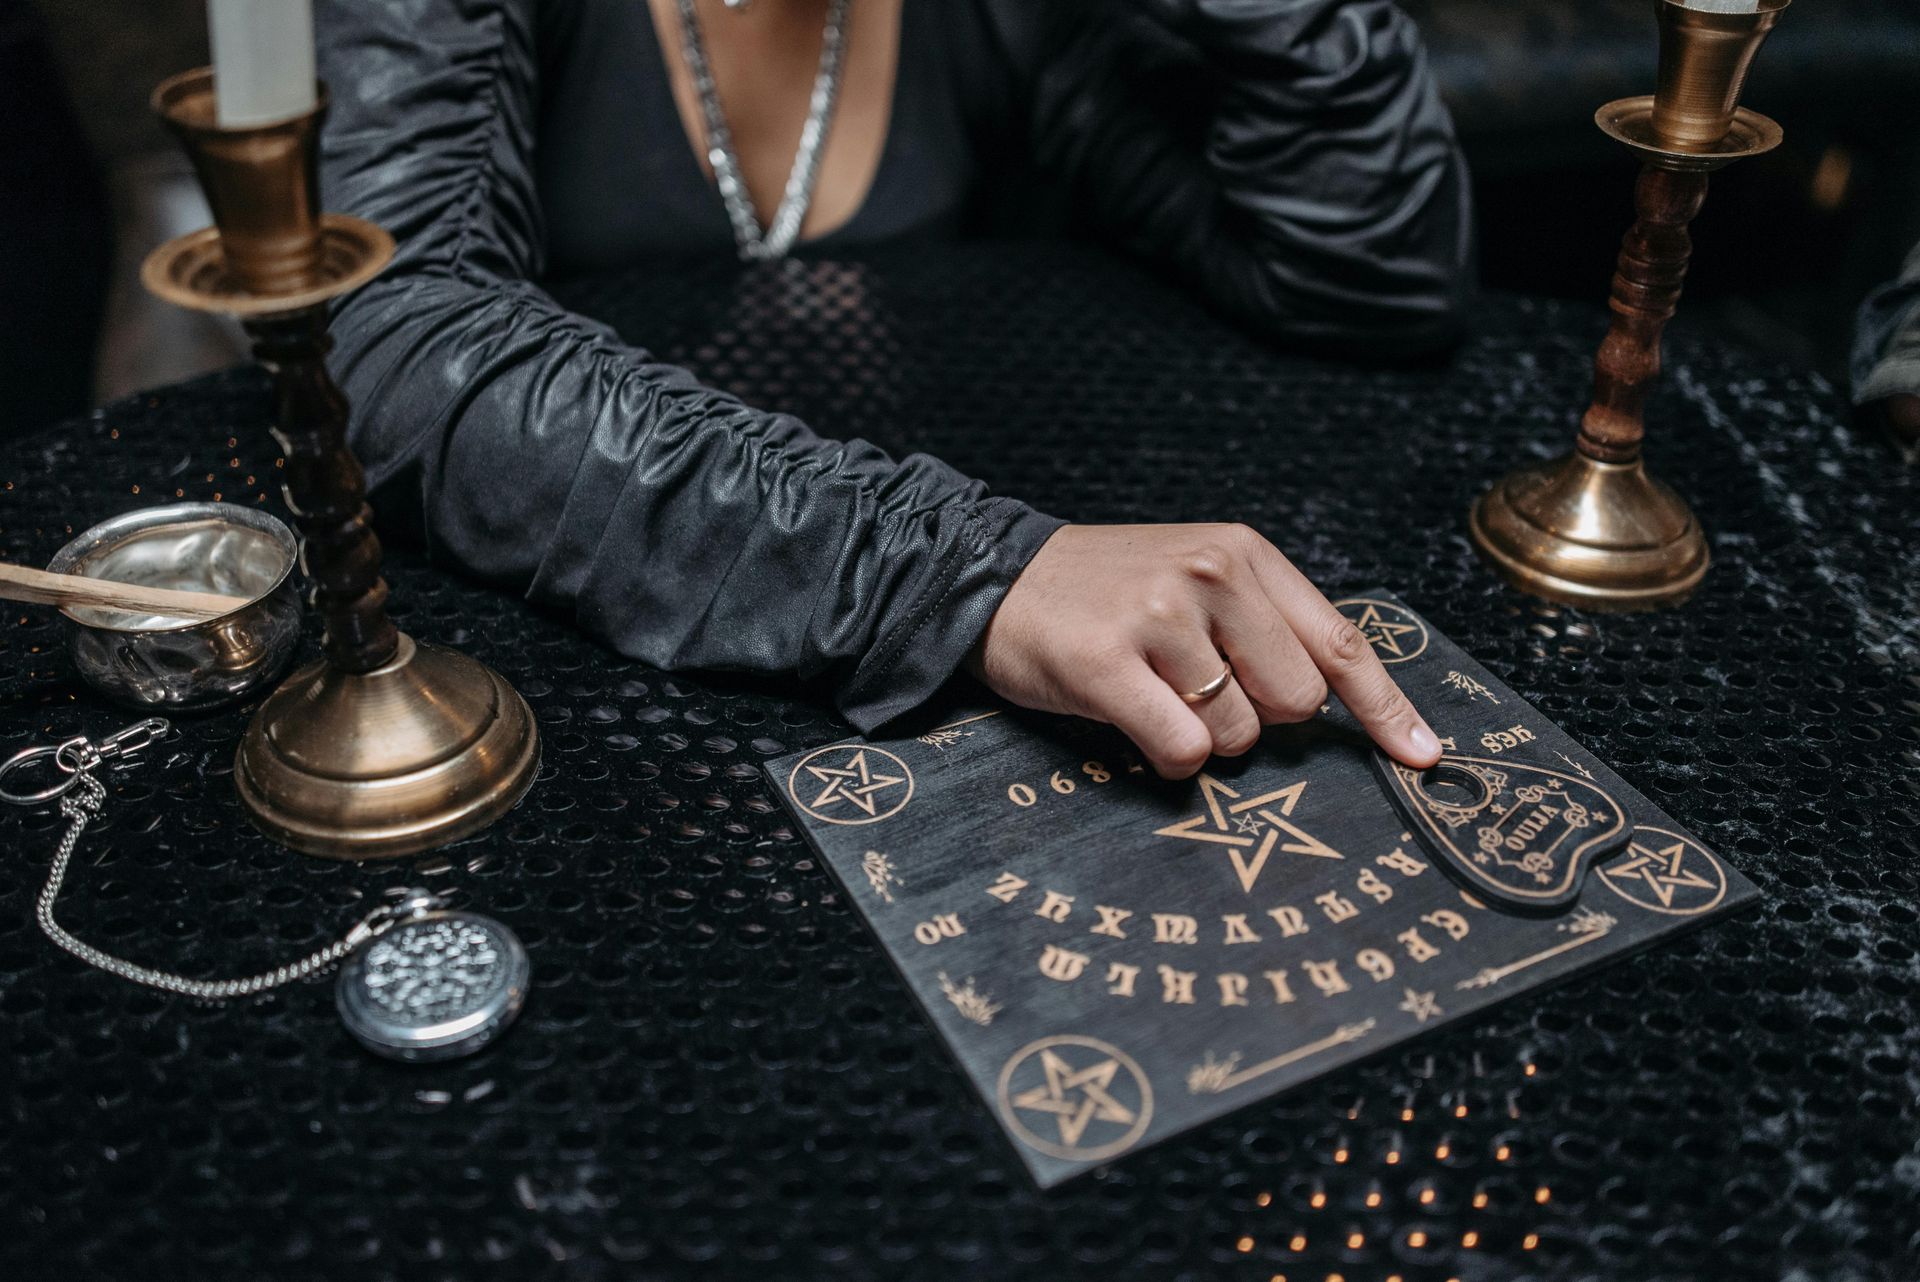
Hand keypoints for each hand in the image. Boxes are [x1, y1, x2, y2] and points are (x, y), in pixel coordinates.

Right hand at [969, 523, 1442, 777]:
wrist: (991, 578)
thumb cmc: (1106, 593)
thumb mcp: (1197, 580)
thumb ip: (1268, 627)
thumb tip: (1339, 705)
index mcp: (1243, 553)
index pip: (1340, 642)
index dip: (1387, 708)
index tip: (1424, 756)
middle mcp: (1209, 574)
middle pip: (1296, 702)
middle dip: (1256, 717)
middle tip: (1196, 687)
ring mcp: (1158, 615)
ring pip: (1238, 734)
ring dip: (1200, 735)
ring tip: (1150, 691)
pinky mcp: (1109, 663)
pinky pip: (1183, 750)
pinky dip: (1165, 755)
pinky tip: (1128, 718)